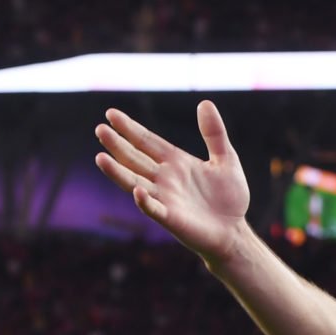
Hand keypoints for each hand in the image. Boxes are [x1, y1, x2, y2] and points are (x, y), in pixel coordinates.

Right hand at [94, 101, 249, 265]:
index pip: (146, 141)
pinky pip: (154, 209)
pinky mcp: (171, 219)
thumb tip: (205, 102)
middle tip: (100, 129)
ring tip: (100, 158)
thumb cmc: (230, 198)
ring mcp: (165, 198)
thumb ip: (214, 134)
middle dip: (118, 145)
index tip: (111, 114)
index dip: (130, 128)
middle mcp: (164, 178)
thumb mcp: (226, 160)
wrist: (235, 231)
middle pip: (135, 158)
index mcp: (175, 162)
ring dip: (118, 171)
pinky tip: (137, 190)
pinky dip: (144, 201)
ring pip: (135, 182)